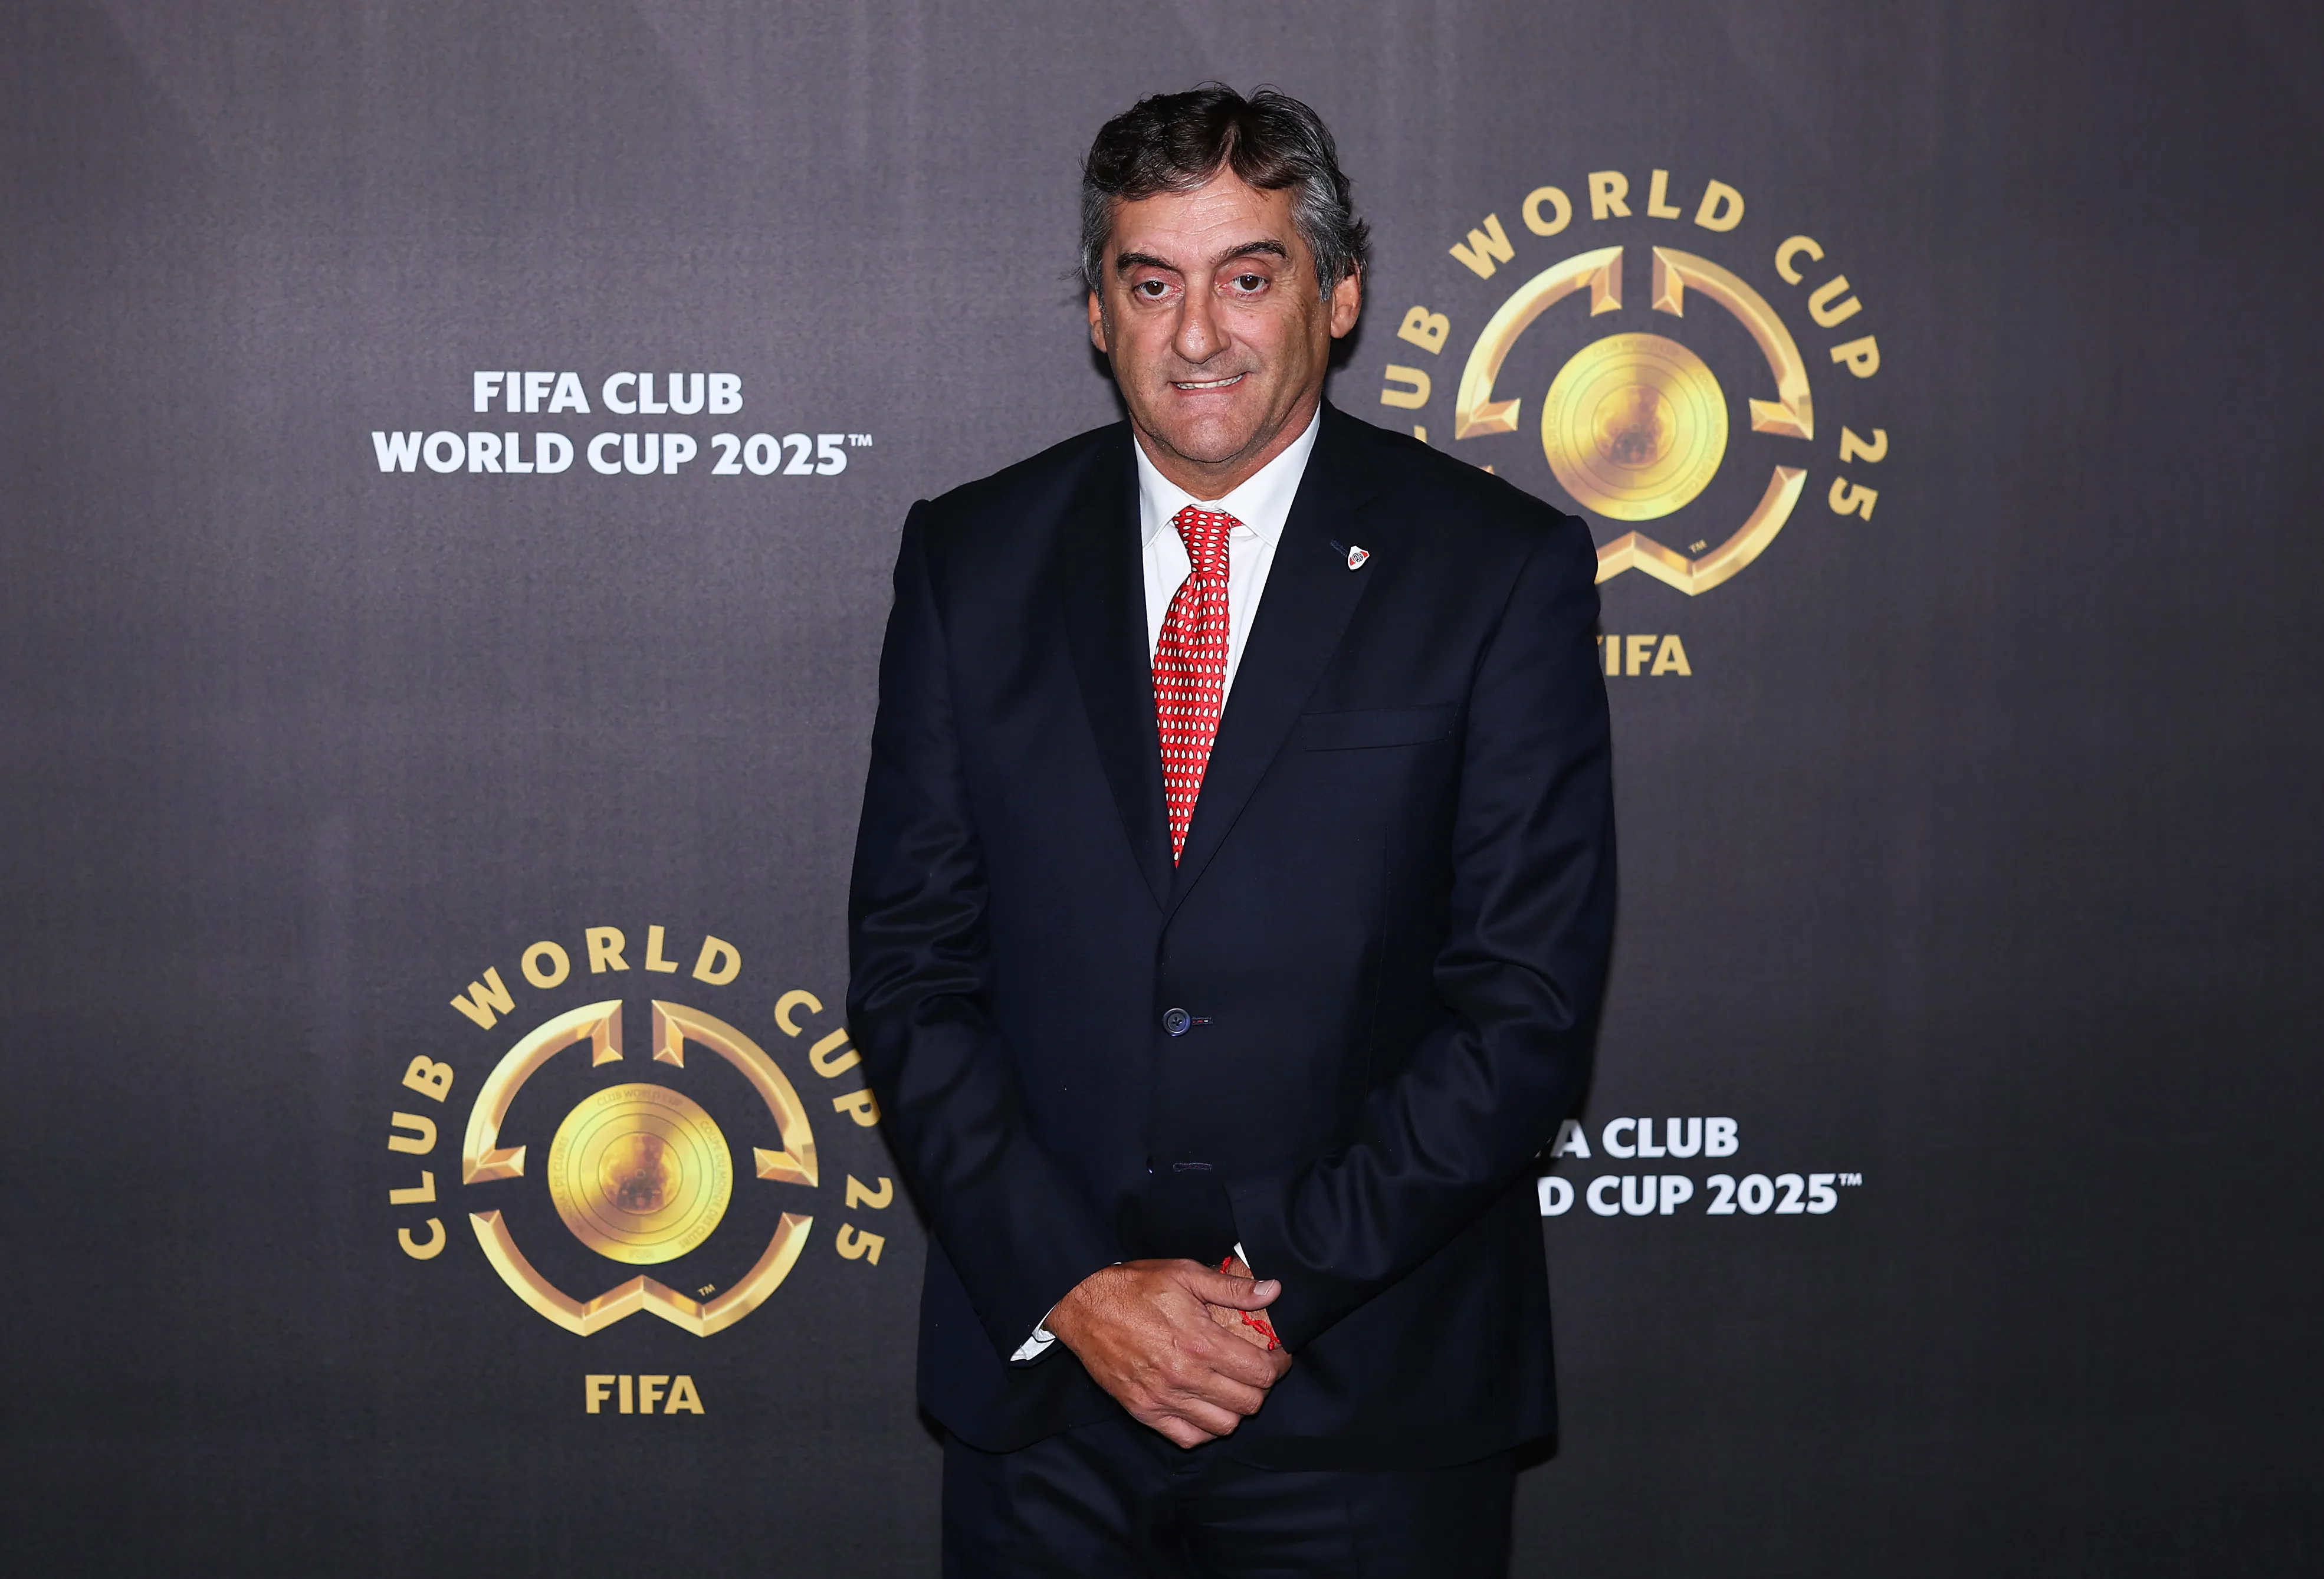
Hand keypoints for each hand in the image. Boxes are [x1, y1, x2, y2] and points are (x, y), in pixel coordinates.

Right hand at [1045, 1259, 1292, 1446]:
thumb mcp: (1185, 1275)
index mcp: (1200, 1342)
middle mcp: (1185, 1376)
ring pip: (1223, 1425)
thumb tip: (1273, 1291)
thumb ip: (1232, 1288)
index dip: (1279, 1365)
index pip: (1261, 1372)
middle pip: (1249, 1403)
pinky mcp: (1144, 1411)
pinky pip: (1189, 1438)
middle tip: (1257, 1371)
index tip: (1277, 1356)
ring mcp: (1163, 1398)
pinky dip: (1205, 1429)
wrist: (1082, 1305)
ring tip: (1232, 1388)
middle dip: (1261, 1387)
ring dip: (1236, 1409)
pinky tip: (1206, 1406)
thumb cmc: (1134, 1286)